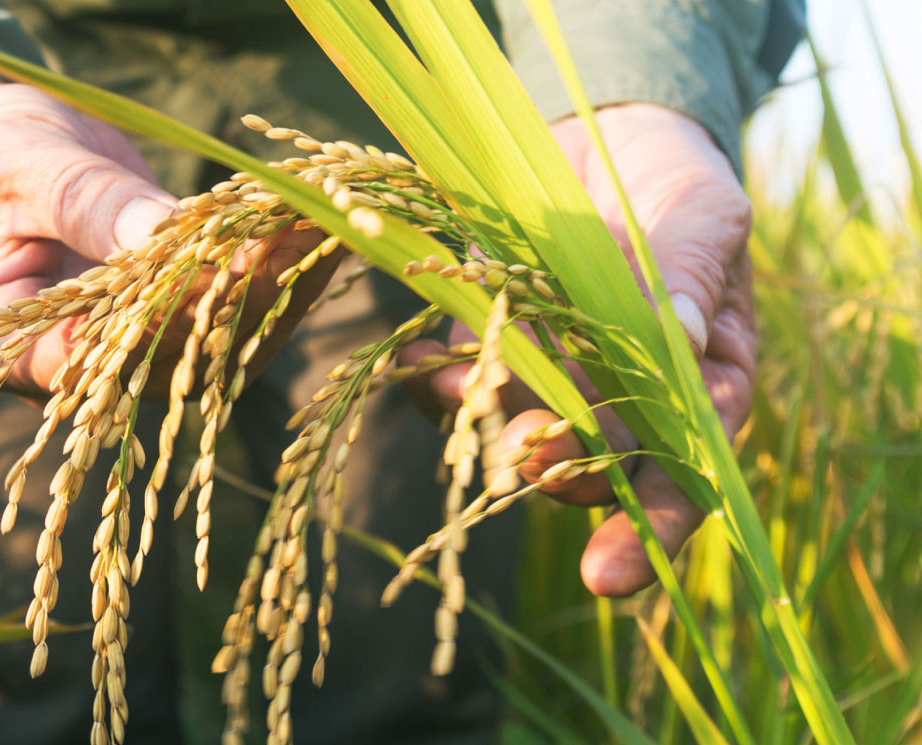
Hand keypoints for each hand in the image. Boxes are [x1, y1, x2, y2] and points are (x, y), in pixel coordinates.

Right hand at [0, 73, 335, 395]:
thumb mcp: (24, 164)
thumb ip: (86, 204)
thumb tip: (159, 234)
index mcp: (5, 346)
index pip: (81, 360)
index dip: (150, 326)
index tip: (211, 278)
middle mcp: (72, 368)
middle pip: (161, 357)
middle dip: (230, 300)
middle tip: (288, 242)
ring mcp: (127, 349)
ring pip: (210, 343)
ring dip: (271, 287)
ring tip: (320, 227)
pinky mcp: (171, 319)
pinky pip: (228, 308)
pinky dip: (274, 268)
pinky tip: (314, 225)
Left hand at [404, 104, 755, 596]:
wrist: (602, 129)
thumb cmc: (677, 180)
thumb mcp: (705, 215)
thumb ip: (692, 273)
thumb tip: (674, 328)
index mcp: (697, 386)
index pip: (685, 475)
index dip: (652, 529)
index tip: (609, 577)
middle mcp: (620, 398)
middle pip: (593, 465)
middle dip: (560, 471)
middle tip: (528, 458)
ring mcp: (547, 373)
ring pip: (517, 428)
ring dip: (489, 429)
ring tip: (463, 406)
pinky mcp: (485, 338)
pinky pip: (456, 380)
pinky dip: (438, 382)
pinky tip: (423, 371)